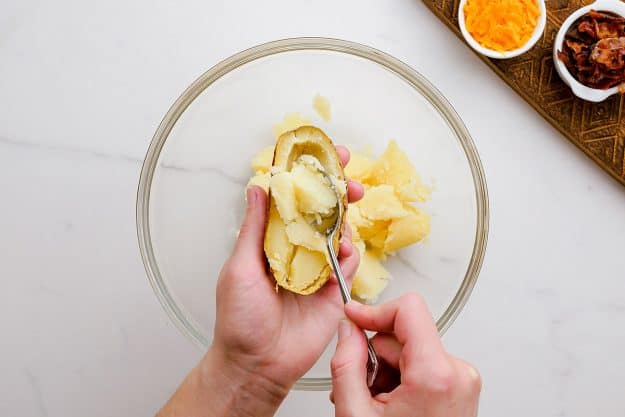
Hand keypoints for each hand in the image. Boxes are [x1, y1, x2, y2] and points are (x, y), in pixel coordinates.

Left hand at [212, 147, 362, 405]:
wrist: (257, 364)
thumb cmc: (239, 319)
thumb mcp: (240, 267)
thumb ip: (255, 228)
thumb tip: (259, 188)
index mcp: (271, 241)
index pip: (291, 201)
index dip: (306, 177)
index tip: (320, 155)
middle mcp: (296, 250)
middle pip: (322, 212)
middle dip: (338, 192)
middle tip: (349, 183)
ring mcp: (317, 269)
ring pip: (339, 233)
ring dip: (345, 220)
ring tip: (342, 220)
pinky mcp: (334, 291)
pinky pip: (348, 264)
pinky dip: (350, 253)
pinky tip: (343, 249)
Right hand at [330, 294, 480, 416]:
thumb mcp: (356, 414)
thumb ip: (346, 363)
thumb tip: (348, 330)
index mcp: (436, 375)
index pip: (409, 310)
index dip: (375, 311)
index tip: (353, 316)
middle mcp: (458, 373)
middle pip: (404, 335)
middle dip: (376, 357)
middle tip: (363, 390)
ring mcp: (463, 381)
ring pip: (411, 351)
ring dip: (388, 371)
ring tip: (378, 405)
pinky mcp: (461, 388)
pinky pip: (423, 365)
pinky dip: (403, 380)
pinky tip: (393, 405)